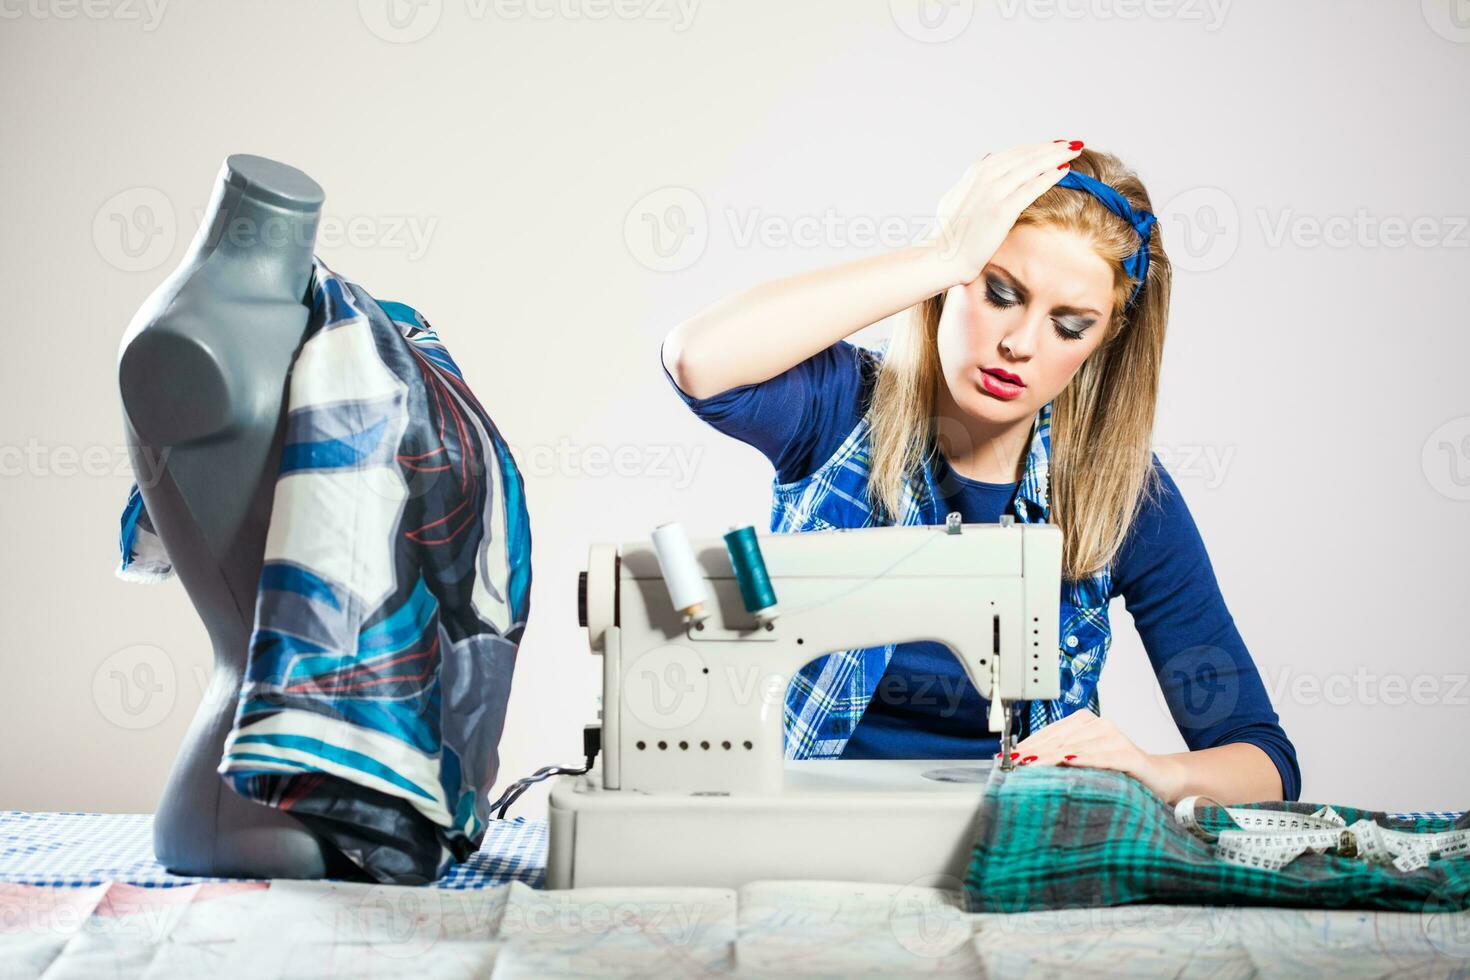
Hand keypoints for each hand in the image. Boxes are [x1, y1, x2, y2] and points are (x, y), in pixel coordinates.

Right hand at [925, 140, 1084, 284]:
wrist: (941, 257)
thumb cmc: (947, 234)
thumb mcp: (954, 198)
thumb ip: (971, 180)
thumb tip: (985, 159)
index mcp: (975, 173)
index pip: (1013, 154)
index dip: (1035, 148)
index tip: (1053, 146)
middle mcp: (985, 177)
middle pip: (1025, 155)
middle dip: (1050, 147)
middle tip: (1071, 143)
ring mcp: (993, 193)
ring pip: (1031, 166)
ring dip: (1055, 156)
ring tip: (1075, 150)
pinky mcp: (1001, 211)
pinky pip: (1031, 188)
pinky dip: (1049, 176)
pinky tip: (1064, 170)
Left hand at [1007, 710, 1181, 800]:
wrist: (1157, 777)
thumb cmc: (1117, 770)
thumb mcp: (1085, 759)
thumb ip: (1060, 755)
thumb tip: (1026, 760)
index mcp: (1087, 722)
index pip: (1051, 732)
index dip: (1030, 744)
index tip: (1010, 756)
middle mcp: (1100, 725)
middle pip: (1060, 740)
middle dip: (1035, 752)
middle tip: (1015, 764)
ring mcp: (1115, 738)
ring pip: (1077, 748)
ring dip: (1052, 757)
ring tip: (1032, 765)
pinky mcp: (1129, 755)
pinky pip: (1103, 757)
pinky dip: (1085, 760)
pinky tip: (1069, 762)